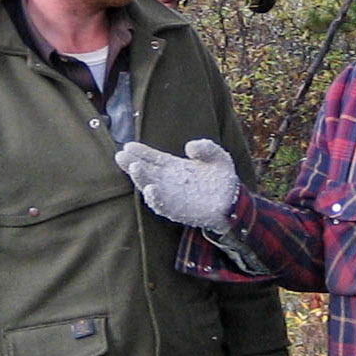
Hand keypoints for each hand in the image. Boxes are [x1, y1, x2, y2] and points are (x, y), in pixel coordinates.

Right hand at [114, 138, 238, 231]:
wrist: (234, 203)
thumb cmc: (223, 179)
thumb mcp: (218, 156)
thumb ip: (206, 147)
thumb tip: (189, 147)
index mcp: (175, 167)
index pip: (154, 158)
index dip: (141, 152)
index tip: (129, 145)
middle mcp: (169, 181)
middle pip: (146, 171)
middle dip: (133, 163)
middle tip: (121, 155)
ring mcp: (171, 196)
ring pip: (150, 186)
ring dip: (140, 178)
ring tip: (134, 167)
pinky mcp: (177, 210)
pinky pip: (161, 205)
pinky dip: (155, 198)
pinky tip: (150, 188)